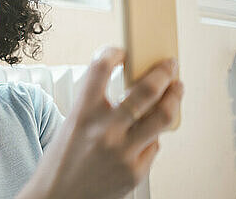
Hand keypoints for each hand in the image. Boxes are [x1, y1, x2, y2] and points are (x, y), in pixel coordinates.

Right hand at [16, 47, 183, 198]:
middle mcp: (104, 130)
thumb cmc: (62, 162)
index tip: (120, 51)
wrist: (58, 198)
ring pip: (162, 117)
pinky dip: (152, 138)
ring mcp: (123, 152)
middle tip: (170, 65)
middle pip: (145, 91)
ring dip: (174, 98)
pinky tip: (146, 136)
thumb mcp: (72, 125)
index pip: (99, 69)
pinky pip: (153, 146)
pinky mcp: (136, 172)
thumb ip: (97, 106)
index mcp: (82, 114)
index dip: (112, 53)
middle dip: (164, 73)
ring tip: (177, 89)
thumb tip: (131, 89)